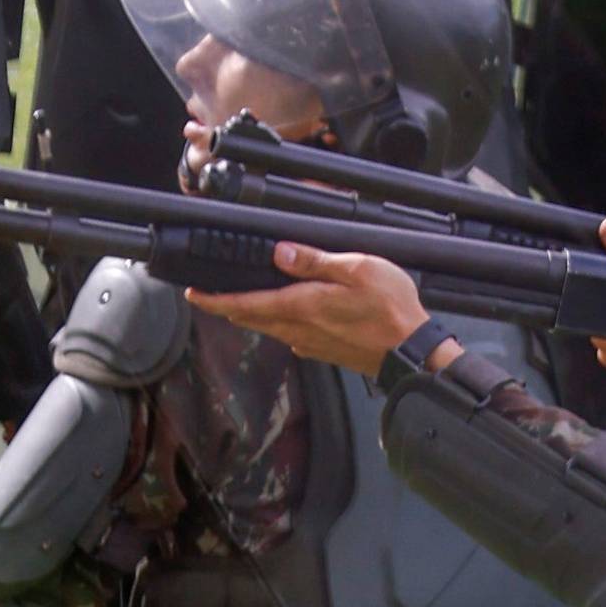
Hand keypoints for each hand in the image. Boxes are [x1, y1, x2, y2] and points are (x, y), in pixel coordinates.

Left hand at [189, 245, 432, 370]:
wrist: (411, 353)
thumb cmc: (391, 310)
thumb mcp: (357, 269)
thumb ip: (315, 261)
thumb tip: (280, 252)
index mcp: (301, 307)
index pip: (245, 303)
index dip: (215, 300)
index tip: (194, 294)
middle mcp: (299, 330)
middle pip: (251, 318)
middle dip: (227, 306)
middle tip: (209, 295)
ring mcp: (310, 344)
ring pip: (268, 328)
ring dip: (250, 314)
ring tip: (239, 301)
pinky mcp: (323, 351)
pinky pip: (289, 336)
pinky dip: (275, 323)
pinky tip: (283, 316)